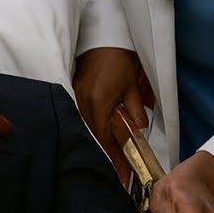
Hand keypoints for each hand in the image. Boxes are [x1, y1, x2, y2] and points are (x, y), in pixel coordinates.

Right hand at [73, 47, 154, 183]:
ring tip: (113, 157)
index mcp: (99, 102)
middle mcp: (84, 102)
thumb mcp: (134, 87)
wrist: (105, 37)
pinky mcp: (75, 91)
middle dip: (107, 155)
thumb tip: (138, 132)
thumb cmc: (121, 59)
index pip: (105, 139)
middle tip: (119, 172)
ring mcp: (77, 96)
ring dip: (100, 142)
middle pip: (94, 137)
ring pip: (87, 128)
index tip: (123, 176)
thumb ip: (136, 112)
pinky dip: (93, 128)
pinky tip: (101, 135)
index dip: (114, 159)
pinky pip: (83, 117)